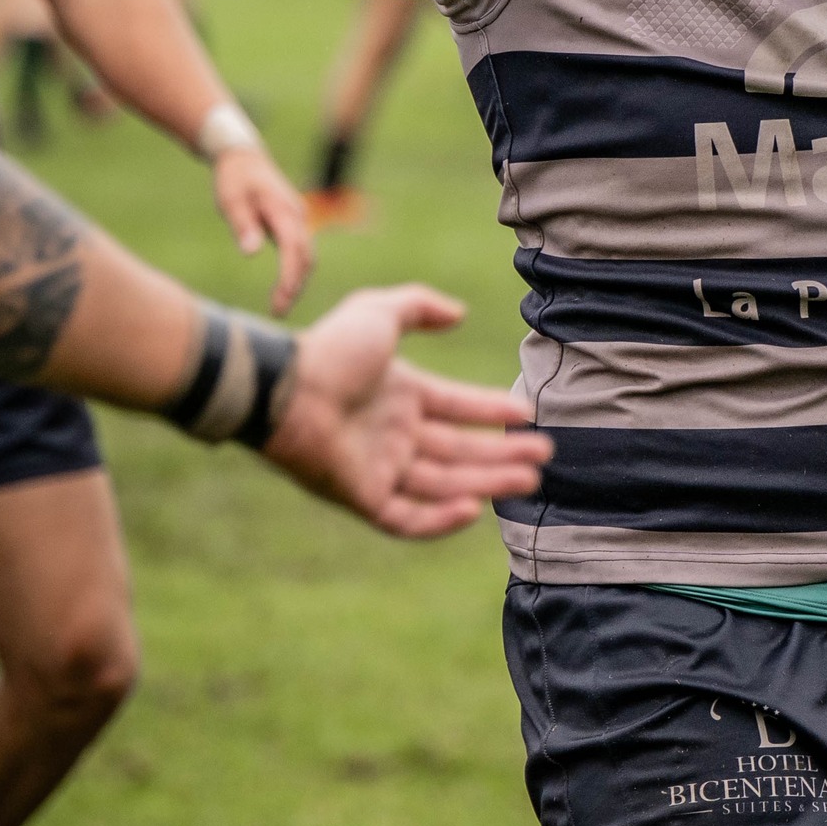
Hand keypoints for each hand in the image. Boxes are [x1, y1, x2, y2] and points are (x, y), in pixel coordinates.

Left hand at [210, 145, 314, 315]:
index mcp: (283, 210)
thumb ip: (243, 226)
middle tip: (278, 311)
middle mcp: (297, 215)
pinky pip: (302, 250)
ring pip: (307, 255)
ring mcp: (298, 218)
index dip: (290, 276)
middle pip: (306, 256)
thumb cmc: (234, 179)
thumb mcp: (231, 201)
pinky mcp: (294, 222)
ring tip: (279, 305)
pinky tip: (284, 286)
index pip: (294, 249)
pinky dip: (296, 270)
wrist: (244, 156)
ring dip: (297, 280)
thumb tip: (251, 253)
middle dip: (295, 286)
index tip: (281, 299)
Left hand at [261, 286, 551, 539]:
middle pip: (459, 450)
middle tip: (543, 455)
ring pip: (444, 483)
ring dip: (487, 482)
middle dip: (502, 453)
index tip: (526, 414)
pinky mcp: (361, 497)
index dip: (491, 409)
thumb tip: (460, 313)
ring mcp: (379, 468)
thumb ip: (419, 306)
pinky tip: (473, 510)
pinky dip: (438, 520)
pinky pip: (406, 517)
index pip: (456, 406)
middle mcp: (394, 433)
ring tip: (528, 480)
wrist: (282, 389)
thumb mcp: (380, 311)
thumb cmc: (328, 349)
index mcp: (401, 394)